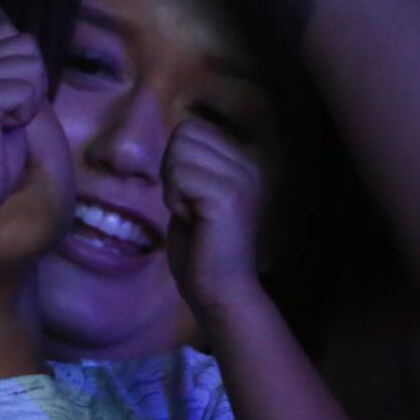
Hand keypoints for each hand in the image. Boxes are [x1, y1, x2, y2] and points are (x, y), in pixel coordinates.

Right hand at [0, 23, 48, 215]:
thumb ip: (17, 73)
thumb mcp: (10, 102)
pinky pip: (25, 91)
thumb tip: (34, 52)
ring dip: (29, 101)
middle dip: (32, 83)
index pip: (15, 34)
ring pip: (30, 67)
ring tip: (4, 123)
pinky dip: (24, 115)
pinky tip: (2, 130)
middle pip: (27, 45)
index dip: (27, 67)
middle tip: (9, 114)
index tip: (11, 101)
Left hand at [161, 119, 266, 317]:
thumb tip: (177, 136)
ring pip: (178, 152)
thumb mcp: (196, 194)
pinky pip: (179, 176)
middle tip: (188, 206)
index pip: (190, 127)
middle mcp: (247, 164)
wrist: (220, 292)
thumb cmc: (202, 249)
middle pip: (183, 134)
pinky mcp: (227, 196)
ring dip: (173, 186)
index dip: (176, 161)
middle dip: (172, 170)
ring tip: (192, 214)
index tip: (190, 197)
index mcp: (242, 161)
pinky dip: (175, 200)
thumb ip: (191, 164)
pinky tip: (192, 221)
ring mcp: (239, 178)